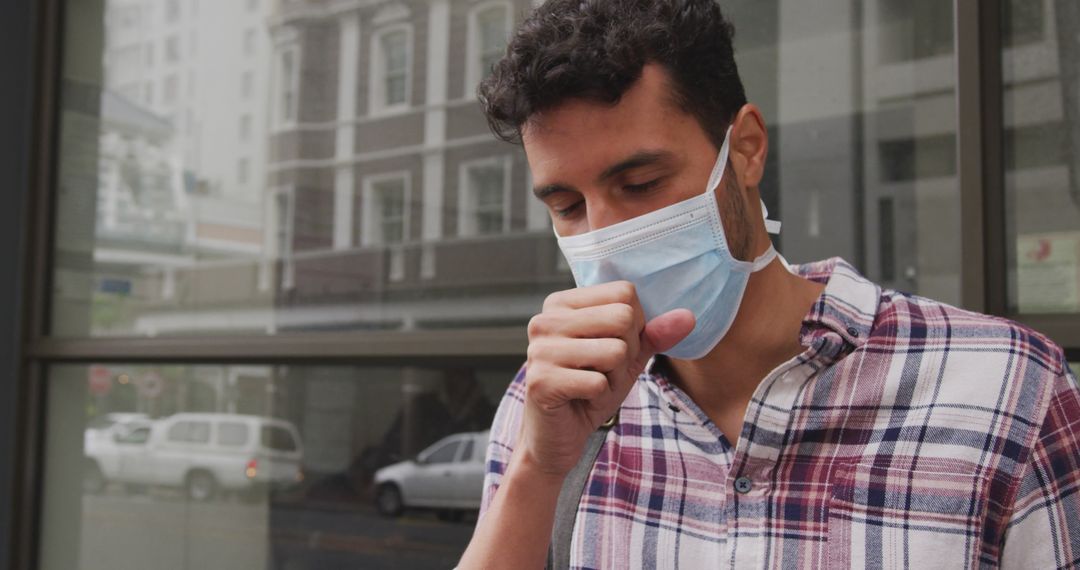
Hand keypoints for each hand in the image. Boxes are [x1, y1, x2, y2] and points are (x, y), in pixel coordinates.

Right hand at [516, 281, 694, 479]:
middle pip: (623, 318)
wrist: (558, 435)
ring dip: (614, 377)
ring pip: (615, 351)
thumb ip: (654, 334)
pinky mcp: (540, 381)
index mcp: (562, 303)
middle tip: (603, 371)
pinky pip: (598, 383)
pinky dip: (599, 396)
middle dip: (627, 352)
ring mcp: (540, 349)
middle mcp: (546, 320)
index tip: (611, 348)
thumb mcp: (627, 357)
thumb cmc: (590, 388)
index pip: (624, 293)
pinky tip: (580, 399)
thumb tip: (688, 317)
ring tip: (591, 385)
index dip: (633, 326)